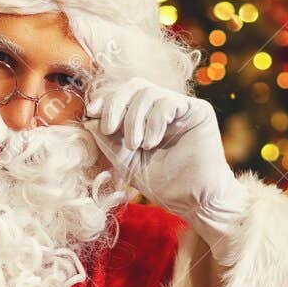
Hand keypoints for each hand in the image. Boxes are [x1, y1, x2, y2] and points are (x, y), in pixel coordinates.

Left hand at [87, 78, 246, 257]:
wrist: (192, 201)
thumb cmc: (162, 183)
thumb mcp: (124, 161)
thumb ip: (108, 139)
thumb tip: (89, 116)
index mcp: (147, 116)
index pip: (124, 94)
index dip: (106, 99)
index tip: (92, 112)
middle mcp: (164, 107)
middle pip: (134, 85)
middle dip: (116, 104)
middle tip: (110, 129)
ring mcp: (181, 107)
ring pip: (148, 92)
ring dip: (134, 119)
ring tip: (136, 146)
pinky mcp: (198, 111)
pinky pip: (168, 102)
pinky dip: (153, 122)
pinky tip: (151, 143)